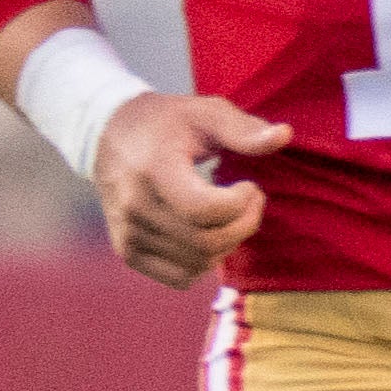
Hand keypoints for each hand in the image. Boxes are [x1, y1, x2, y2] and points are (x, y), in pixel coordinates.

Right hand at [92, 91, 291, 289]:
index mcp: (154, 170)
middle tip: (251, 201)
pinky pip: (180, 277)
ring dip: (227, 243)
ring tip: (228, 213)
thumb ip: (243, 129)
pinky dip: (203, 261)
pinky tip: (207, 231)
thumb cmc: (166, 122)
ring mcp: (128, 234)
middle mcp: (135, 207)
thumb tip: (284, 135)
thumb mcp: (205, 112)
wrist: (106, 136)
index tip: (249, 185)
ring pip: (198, 263)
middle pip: (207, 242)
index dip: (241, 205)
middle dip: (244, 225)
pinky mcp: (128, 252)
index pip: (205, 211)